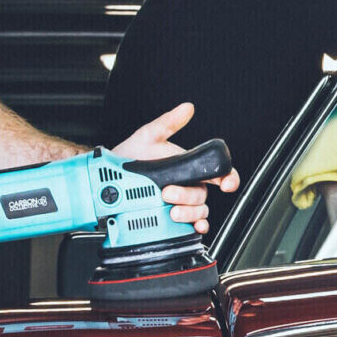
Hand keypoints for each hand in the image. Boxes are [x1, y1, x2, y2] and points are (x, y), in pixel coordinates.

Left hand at [110, 101, 242, 234]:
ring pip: (199, 212)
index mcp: (188, 167)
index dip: (228, 178)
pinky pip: (191, 226)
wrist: (109, 177)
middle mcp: (188, 185)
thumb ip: (169, 123)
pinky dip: (196, 227)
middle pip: (203, 195)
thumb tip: (187, 108)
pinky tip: (192, 227)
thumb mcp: (148, 136)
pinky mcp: (172, 217)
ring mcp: (180, 203)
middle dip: (188, 196)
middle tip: (167, 192)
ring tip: (171, 210)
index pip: (218, 172)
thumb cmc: (129, 156)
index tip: (226, 184)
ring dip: (189, 213)